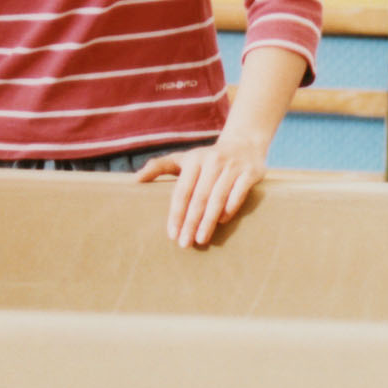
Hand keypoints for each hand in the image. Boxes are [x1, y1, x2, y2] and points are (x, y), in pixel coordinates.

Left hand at [141, 132, 271, 247]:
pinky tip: (222, 222)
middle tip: (184, 244)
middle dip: (190, 222)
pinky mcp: (251, 172)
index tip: (172, 234)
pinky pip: (238, 194)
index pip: (182, 191)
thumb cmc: (207, 158)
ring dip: (208, 221)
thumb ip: (160, 167)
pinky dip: (230, 209)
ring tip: (201, 239)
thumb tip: (136, 180)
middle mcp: (212, 162)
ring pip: (218, 198)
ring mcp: (233, 166)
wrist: (244, 143)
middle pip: (199, 198)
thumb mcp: (184, 158)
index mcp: (194, 160)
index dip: (176, 213)